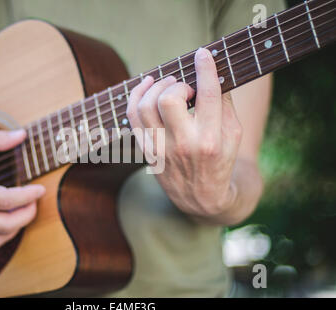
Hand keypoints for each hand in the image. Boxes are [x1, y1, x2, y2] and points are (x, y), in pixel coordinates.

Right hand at [0, 130, 44, 249]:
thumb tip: (21, 135)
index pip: (7, 200)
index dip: (29, 196)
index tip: (40, 189)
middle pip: (6, 225)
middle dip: (28, 214)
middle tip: (34, 202)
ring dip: (16, 228)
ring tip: (22, 211)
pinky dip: (0, 237)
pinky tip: (4, 221)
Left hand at [127, 48, 242, 219]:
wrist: (201, 197)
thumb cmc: (220, 160)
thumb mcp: (233, 135)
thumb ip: (224, 104)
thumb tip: (212, 73)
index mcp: (210, 139)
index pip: (207, 95)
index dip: (205, 69)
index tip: (203, 54)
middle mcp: (183, 144)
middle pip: (169, 100)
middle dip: (177, 85)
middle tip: (185, 88)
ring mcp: (160, 149)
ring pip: (146, 106)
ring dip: (157, 87)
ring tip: (169, 85)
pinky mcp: (146, 150)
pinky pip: (132, 116)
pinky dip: (136, 95)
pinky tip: (146, 85)